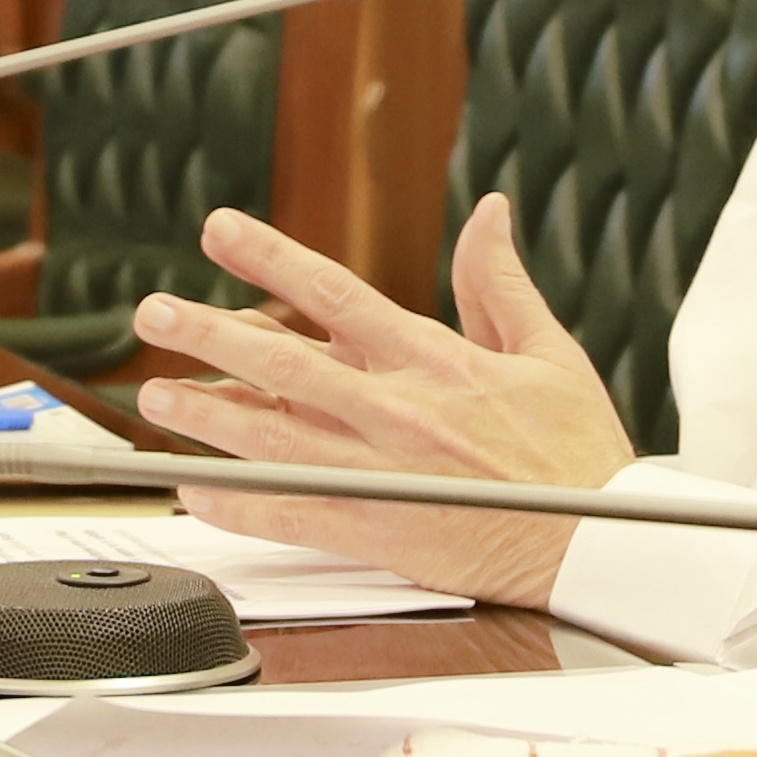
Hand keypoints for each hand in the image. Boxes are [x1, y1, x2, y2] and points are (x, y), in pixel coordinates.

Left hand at [129, 195, 634, 609]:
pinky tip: (196, 490)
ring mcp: (382, 473)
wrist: (603, 545)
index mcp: (434, 361)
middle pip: (283, 362)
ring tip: (155, 395)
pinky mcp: (380, 531)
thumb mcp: (548, 351)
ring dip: (207, 414)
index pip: (334, 294)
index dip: (269, 259)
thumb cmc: (579, 454)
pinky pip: (292, 516)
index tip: (217, 231)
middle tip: (153, 312)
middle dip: (210, 333)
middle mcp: (397, 411)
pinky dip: (240, 505)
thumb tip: (488, 212)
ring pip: (273, 437)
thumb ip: (499, 281)